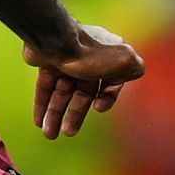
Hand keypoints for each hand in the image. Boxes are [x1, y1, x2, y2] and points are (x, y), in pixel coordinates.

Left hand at [23, 23, 144, 139]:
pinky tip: (39, 122)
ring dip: (56, 114)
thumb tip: (134, 73)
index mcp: (109, 55)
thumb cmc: (91, 52)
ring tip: (50, 134)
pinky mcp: (46, 61)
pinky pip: (45, 87)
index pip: (110, 82)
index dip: (106, 98)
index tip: (98, 107)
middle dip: (76, 114)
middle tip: (68, 133)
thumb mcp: (124, 61)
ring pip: (63, 92)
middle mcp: (88, 57)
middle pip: (83, 92)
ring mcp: (66, 59)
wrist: (55, 39)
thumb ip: (134, 69)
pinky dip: (42, 104)